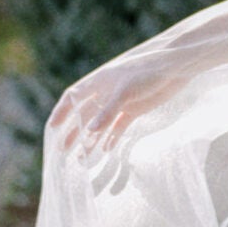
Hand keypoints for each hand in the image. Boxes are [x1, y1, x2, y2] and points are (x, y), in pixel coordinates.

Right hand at [48, 56, 181, 163]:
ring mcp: (120, 102)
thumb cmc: (147, 72)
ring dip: (92, 139)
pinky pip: (118, 126)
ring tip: (82, 158)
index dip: (62, 112)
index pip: (73, 97)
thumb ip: (108, 112)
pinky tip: (105, 151)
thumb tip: (90, 132)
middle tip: (63, 150)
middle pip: (85, 114)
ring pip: (101, 124)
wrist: (175, 69)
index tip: (52, 128)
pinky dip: (112, 138)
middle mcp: (106, 92)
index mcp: (98, 81)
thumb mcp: (125, 91)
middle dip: (74, 132)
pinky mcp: (134, 109)